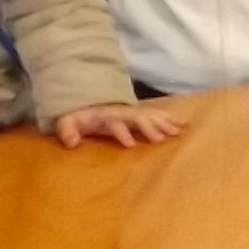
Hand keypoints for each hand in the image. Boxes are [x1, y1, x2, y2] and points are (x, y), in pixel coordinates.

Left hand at [49, 104, 184, 149]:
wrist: (85, 103)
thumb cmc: (77, 116)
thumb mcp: (66, 122)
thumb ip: (67, 131)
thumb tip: (71, 143)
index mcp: (106, 116)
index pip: (115, 123)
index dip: (122, 133)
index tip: (130, 145)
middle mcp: (122, 112)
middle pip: (138, 118)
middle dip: (150, 127)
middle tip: (162, 138)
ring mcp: (131, 111)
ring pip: (150, 115)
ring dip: (164, 122)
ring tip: (178, 131)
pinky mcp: (137, 114)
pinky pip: (156, 114)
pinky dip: (169, 119)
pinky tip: (181, 124)